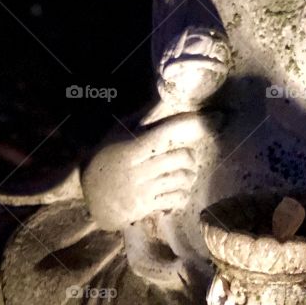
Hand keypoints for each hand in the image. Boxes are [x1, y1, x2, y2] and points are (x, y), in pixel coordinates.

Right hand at [81, 111, 214, 229]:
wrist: (89, 197)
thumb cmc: (105, 159)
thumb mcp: (117, 134)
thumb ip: (141, 119)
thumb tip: (164, 97)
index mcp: (132, 147)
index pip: (168, 132)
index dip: (194, 124)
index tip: (216, 118)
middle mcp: (140, 169)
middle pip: (180, 157)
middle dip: (190, 155)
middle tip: (188, 155)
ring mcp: (144, 190)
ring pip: (182, 179)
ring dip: (189, 175)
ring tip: (184, 172)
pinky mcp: (147, 207)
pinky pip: (177, 199)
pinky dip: (183, 193)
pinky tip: (178, 190)